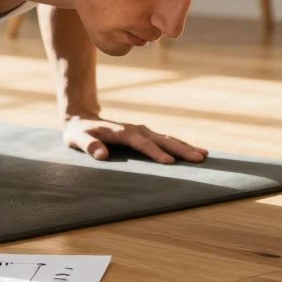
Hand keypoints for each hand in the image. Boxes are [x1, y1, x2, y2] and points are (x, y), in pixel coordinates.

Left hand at [62, 115, 207, 163]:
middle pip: (161, 139)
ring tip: (204, 155)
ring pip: (168, 138)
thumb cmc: (79, 133)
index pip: (141, 143)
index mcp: (121, 131)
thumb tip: (102, 155)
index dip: (154, 153)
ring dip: (185, 146)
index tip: (169, 163)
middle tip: (199, 158)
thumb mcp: (77, 139)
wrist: (82, 119)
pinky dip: (181, 145)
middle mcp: (136, 129)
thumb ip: (89, 146)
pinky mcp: (145, 135)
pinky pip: (166, 140)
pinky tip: (195, 151)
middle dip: (181, 149)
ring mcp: (142, 131)